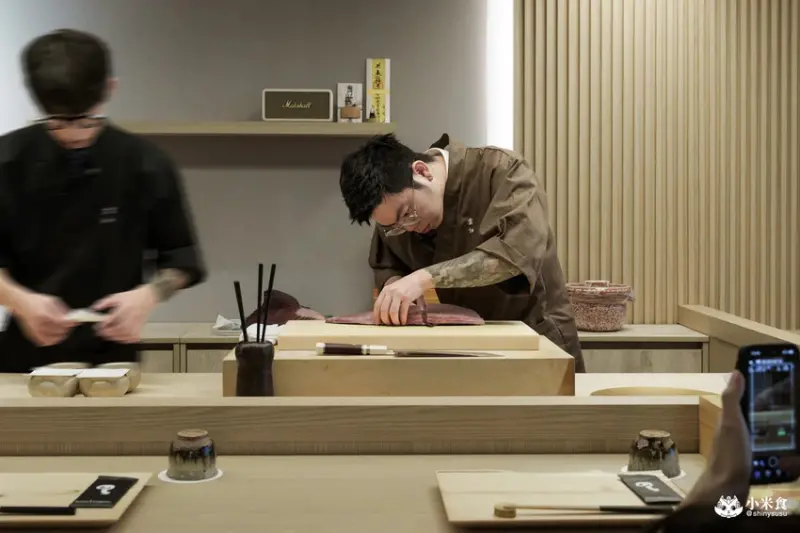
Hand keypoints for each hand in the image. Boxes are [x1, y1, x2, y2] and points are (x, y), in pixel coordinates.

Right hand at [13, 292, 75, 346]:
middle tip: (70, 325)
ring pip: (54, 339)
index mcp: (45, 315)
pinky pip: (45, 342)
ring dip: (61, 335)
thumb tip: (72, 317)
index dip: (71, 323)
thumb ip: (63, 310)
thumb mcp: (52, 301)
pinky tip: (55, 335)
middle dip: (67, 329)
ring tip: (64, 330)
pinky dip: (52, 340)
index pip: (62, 323)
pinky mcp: (32, 334)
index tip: (75, 321)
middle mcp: (40, 324)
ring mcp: (35, 331)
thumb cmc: (36, 301)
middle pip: (59, 332)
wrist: (20, 303)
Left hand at [91, 286, 157, 342]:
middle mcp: (132, 316)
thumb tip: (94, 309)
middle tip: (101, 333)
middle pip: (119, 328)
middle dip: (108, 332)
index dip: (104, 324)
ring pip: (126, 334)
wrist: (148, 296)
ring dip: (116, 337)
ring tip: (108, 336)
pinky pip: (133, 337)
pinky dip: (126, 339)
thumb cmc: (133, 296)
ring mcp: (137, 323)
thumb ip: (104, 303)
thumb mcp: (117, 296)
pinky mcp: (141, 327)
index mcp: (125, 308)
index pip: (113, 318)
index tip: (97, 326)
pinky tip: (120, 338)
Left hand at [373, 270, 432, 324]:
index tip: (378, 323)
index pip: (377, 305)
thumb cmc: (407, 285)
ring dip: (394, 320)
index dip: (376, 316)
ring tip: (396, 324)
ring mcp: (398, 294)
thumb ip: (388, 297)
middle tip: (389, 325)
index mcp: (385, 290)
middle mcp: (390, 292)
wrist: (419, 279)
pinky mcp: (407, 298)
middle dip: (385, 320)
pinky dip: (402, 318)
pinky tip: (403, 322)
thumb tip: (384, 312)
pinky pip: (402, 311)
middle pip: (383, 310)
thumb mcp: (394, 288)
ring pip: (392, 312)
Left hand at [683, 371, 799, 506]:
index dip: (765, 393)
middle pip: (763, 419)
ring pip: (769, 437)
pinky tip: (793, 456)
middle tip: (796, 413)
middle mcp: (738, 434)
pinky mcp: (754, 466)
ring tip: (797, 430)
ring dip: (783, 435)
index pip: (750, 401)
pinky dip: (785, 454)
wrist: (726, 493)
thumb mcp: (731, 424)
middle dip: (779, 415)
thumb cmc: (729, 456)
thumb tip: (736, 372)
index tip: (785, 388)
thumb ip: (732, 400)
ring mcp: (746, 450)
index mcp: (732, 420)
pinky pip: (772, 455)